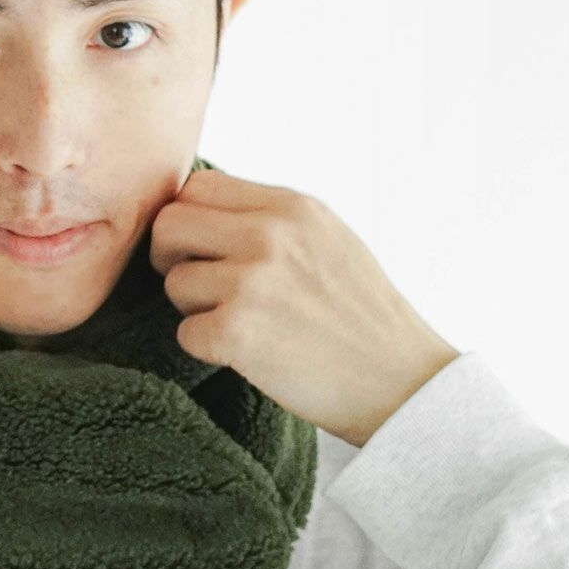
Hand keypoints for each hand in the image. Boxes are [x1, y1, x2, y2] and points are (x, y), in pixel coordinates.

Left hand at [149, 167, 460, 447]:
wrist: (399, 381)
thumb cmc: (359, 314)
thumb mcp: (327, 237)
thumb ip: (269, 217)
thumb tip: (201, 209)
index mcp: (290, 206)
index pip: (197, 187)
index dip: (187, 219)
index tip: (200, 248)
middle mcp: (268, 235)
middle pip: (169, 226)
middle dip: (172, 259)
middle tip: (198, 286)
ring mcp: (251, 283)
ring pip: (174, 283)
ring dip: (194, 309)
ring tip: (240, 323)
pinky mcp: (237, 333)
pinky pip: (185, 334)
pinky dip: (207, 349)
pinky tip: (246, 352)